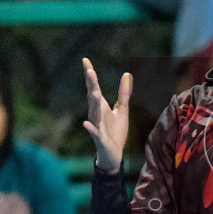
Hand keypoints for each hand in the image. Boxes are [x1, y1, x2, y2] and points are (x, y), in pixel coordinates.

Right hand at [82, 58, 131, 173]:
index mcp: (100, 106)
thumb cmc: (115, 131)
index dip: (90, 75)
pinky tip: (85, 123)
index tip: (85, 60)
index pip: (94, 87)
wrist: (113, 153)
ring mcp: (96, 125)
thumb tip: (127, 74)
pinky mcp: (100, 138)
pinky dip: (90, 128)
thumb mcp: (122, 109)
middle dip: (91, 84)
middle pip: (92, 96)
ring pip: (94, 112)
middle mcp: (96, 113)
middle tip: (90, 71)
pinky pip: (94, 132)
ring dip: (93, 103)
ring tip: (94, 92)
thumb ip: (124, 93)